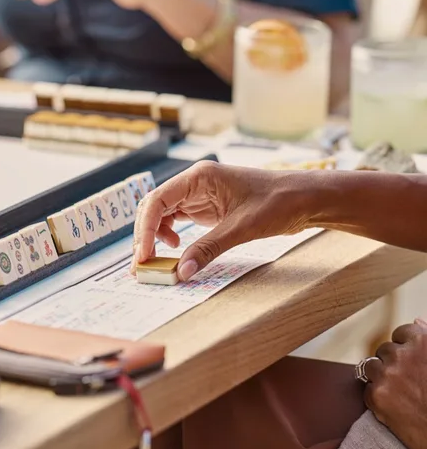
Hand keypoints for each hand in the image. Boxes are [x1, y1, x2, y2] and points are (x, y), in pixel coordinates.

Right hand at [132, 161, 311, 280]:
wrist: (306, 199)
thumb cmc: (280, 202)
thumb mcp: (242, 228)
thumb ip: (208, 249)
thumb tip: (182, 272)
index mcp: (199, 177)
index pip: (157, 201)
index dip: (145, 229)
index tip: (143, 255)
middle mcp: (194, 183)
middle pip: (154, 207)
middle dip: (145, 235)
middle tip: (143, 264)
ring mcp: (198, 194)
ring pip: (162, 214)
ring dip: (154, 236)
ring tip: (156, 260)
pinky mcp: (206, 207)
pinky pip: (177, 220)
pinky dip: (168, 235)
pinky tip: (175, 249)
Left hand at [363, 321, 426, 448]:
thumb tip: (415, 321)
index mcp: (423, 342)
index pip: (401, 333)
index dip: (406, 347)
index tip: (414, 361)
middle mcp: (403, 354)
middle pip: (385, 350)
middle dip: (394, 363)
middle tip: (411, 382)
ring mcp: (388, 374)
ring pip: (372, 366)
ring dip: (383, 377)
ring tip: (403, 394)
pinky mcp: (377, 395)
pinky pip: (368, 389)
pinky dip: (379, 398)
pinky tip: (398, 408)